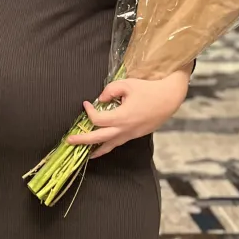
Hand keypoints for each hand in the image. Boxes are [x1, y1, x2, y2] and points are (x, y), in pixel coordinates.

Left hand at [67, 71, 190, 158]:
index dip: (89, 112)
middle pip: (99, 138)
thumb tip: (100, 99)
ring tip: (82, 153)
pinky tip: (100, 149)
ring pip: (109, 146)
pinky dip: (107, 147)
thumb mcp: (127, 84)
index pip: (97, 119)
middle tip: (69, 140)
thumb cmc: (148, 89)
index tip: (86, 104)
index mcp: (121, 116)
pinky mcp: (135, 135)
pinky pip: (118, 144)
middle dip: (82, 140)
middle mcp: (124, 129)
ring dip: (94, 149)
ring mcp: (130, 134)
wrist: (169, 98)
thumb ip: (110, 90)